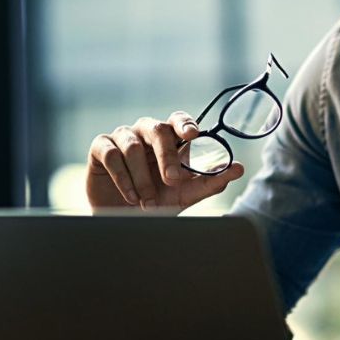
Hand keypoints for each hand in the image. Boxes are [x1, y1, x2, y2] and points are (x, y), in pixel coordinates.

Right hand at [86, 113, 244, 210]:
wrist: (124, 220)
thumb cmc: (158, 201)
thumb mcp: (186, 194)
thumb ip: (211, 181)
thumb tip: (239, 169)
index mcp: (169, 138)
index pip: (178, 120)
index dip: (185, 123)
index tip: (192, 134)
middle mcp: (146, 132)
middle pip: (158, 129)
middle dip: (167, 157)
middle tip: (173, 180)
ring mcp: (122, 137)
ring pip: (133, 146)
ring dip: (142, 177)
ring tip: (147, 201)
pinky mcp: (101, 147)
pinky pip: (112, 154)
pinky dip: (123, 178)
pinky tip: (131, 196)